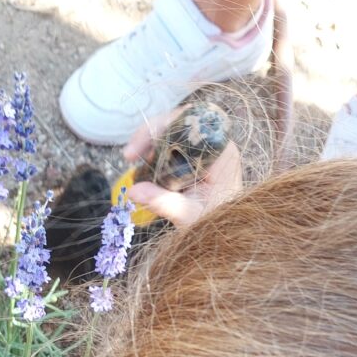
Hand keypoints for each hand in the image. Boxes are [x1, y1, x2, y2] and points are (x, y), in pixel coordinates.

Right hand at [123, 113, 242, 227]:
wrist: (227, 233)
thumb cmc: (215, 224)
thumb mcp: (188, 215)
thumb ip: (163, 202)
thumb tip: (132, 191)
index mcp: (221, 153)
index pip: (189, 124)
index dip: (160, 129)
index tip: (138, 150)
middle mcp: (216, 145)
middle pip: (179, 123)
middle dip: (150, 135)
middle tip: (129, 155)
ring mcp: (207, 149)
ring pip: (174, 132)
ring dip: (151, 144)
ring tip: (133, 162)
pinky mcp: (198, 158)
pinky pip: (175, 145)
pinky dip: (157, 153)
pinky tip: (144, 167)